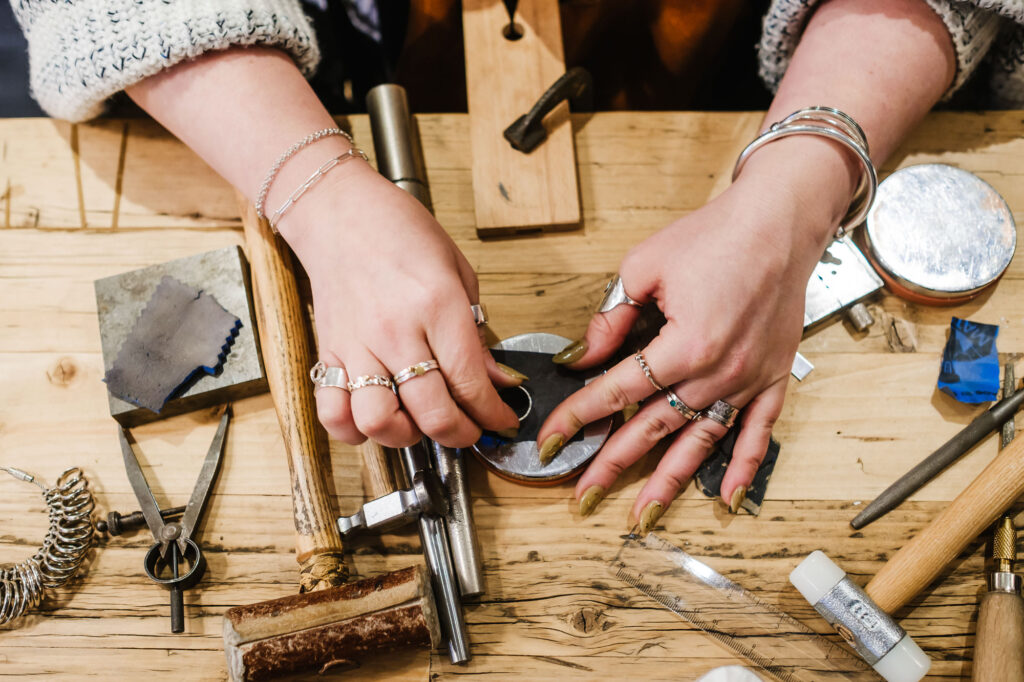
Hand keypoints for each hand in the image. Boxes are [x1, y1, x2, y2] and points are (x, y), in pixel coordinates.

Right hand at [283, 160, 520, 447]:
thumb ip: (476, 333)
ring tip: (420, 425)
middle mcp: (396, 330)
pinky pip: (333, 412)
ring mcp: (357, 345)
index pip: (470, 381)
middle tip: (469, 430)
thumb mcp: (458, 272)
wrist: (338, 209)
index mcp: (437, 305)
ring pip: (379, 421)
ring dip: (406, 437)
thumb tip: (496, 380)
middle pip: (431, 412)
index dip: (492, 414)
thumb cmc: (400, 231)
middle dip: (460, 434)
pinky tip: (376, 420)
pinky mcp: (329, 352)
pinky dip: (353, 431)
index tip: (501, 421)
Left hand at [537, 148, 846, 529]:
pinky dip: (744, 467)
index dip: (578, 417)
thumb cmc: (714, 235)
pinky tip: (728, 499)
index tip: (552, 439)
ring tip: (641, 516)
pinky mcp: (773, 377)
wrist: (779, 220)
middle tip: (583, 495)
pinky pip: (759, 432)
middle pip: (654, 428)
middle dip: (613, 464)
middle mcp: (719, 371)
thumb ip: (611, 320)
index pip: (618, 391)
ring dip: (670, 482)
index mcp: (685, 343)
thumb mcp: (644, 267)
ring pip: (701, 442)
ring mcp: (749, 379)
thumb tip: (583, 357)